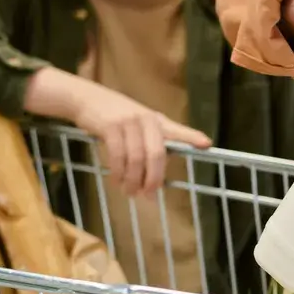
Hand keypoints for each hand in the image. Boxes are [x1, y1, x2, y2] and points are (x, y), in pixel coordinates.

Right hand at [24, 68, 210, 193]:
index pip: (177, 130)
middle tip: (149, 195)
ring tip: (129, 191)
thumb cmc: (115, 116)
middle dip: (153, 178)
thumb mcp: (138, 123)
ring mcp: (128, 122)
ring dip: (133, 180)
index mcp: (157, 120)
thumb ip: (150, 143)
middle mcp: (146, 119)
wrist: (86, 98)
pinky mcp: (111, 126)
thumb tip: (155, 179)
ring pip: (136, 159)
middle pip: (156, 154)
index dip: (191, 137)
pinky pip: (118, 156)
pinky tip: (116, 180)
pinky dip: (117, 172)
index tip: (207, 145)